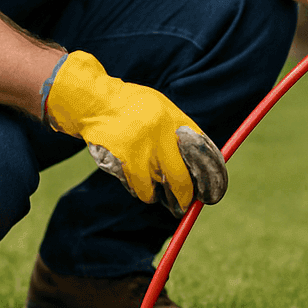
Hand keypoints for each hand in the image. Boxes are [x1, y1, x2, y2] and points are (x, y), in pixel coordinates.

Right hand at [42, 52, 227, 215]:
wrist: (97, 103)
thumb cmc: (134, 106)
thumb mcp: (162, 108)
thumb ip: (180, 130)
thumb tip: (198, 163)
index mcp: (173, 120)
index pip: (202, 152)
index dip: (209, 175)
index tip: (209, 189)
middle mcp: (160, 135)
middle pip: (180, 180)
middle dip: (183, 197)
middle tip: (183, 204)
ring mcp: (140, 151)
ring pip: (153, 189)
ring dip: (154, 194)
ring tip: (151, 187)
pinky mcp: (122, 162)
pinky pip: (135, 187)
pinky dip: (136, 188)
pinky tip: (133, 175)